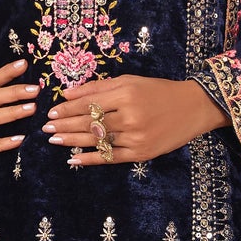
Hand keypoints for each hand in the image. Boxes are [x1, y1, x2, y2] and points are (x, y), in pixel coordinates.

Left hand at [43, 74, 227, 164]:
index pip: (88, 103)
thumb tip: (68, 94)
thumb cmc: (159, 91)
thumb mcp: (130, 81)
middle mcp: (130, 116)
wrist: (193, 108)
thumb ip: (99, 87)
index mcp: (126, 94)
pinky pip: (110, 158)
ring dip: (72, 142)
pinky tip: (73, 159)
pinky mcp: (141, 153)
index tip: (51, 113)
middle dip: (65, 126)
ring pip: (97, 141)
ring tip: (54, 140)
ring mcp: (136, 137)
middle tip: (46, 129)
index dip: (67, 109)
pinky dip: (90, 159)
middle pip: (89, 123)